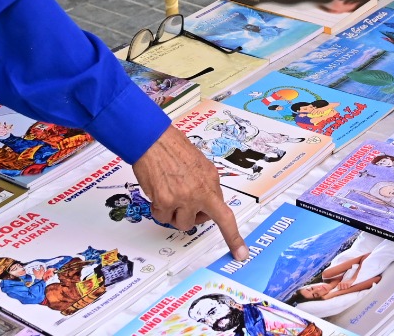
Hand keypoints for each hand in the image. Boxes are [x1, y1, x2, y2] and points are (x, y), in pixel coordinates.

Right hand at [133, 130, 248, 259]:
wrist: (152, 140)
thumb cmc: (173, 148)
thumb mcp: (200, 164)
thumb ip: (206, 185)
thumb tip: (207, 203)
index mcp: (212, 181)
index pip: (226, 215)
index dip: (233, 237)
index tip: (241, 254)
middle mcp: (200, 192)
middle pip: (199, 221)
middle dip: (191, 214)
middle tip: (183, 199)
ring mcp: (183, 199)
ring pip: (181, 222)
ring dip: (174, 213)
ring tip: (168, 193)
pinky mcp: (165, 202)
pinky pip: (162, 217)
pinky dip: (159, 209)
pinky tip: (158, 192)